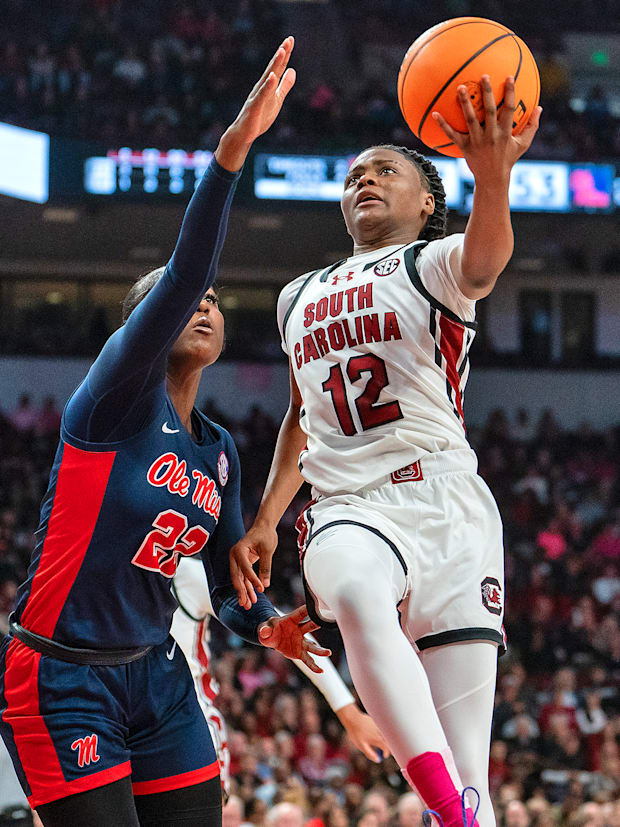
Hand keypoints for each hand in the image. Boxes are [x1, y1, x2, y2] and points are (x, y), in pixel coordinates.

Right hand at [215, 36, 295, 170]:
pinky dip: (267, 86)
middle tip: (288, 40)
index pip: (278, 68)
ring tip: (282, 52)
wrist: (244, 134)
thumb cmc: (259, 117)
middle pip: (273, 68)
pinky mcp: (254, 107)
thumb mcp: (277, 100)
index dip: (285, 54)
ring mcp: (257, 96)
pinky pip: (262, 96)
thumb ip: (284, 85)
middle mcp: (261, 87)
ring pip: (267, 78)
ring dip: (274, 65)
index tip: (291, 39)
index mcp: (268, 85)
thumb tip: (293, 70)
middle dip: (281, 54)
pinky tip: (272, 77)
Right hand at [230, 522, 278, 608]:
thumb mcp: (268, 549)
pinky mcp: (242, 563)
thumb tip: (266, 584)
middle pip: (237, 576)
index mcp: (239, 549)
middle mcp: (235, 555)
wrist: (264, 526)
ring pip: (239, 579)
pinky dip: (248, 587)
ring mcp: (237, 560)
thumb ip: (266, 566)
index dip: (252, 579)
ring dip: (244, 592)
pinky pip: (244, 577)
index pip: (245, 567)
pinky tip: (251, 597)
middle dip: (241, 591)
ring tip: (248, 605)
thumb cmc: (266, 535)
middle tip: (246, 604)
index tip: (261, 589)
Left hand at [258, 605, 330, 672]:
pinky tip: (320, 671)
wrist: (271, 637)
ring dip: (320, 649)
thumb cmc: (268, 629)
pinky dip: (313, 665)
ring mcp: (301, 642)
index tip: (318, 606)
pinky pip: (307, 659)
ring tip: (328, 652)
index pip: (300, 613)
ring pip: (312, 646)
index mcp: (291, 620)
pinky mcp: (300, 652)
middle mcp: (299, 630)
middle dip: (316, 624)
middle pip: (310, 626)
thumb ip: (264, 629)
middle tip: (326, 623)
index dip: (307, 609)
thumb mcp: (264, 628)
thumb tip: (265, 631)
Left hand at [336, 702, 389, 762]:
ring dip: (386, 739)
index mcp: (377, 739)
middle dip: (389, 746)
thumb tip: (377, 760)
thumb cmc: (356, 733)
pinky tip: (377, 732)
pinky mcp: (377, 721)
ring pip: (387, 734)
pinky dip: (383, 732)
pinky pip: (383, 728)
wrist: (353, 718)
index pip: (387, 748)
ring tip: (382, 742)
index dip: (387, 753)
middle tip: (385, 749)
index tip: (384, 756)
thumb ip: (370, 754)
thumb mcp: (361, 746)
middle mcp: (381, 732)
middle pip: (389, 741)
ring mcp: (380, 726)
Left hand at [432, 75, 541, 181]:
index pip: (509, 109)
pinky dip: (443, 125)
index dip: (510, 93)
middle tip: (483, 76)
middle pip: (489, 111)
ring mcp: (477, 141)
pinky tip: (434, 113)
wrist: (492, 179)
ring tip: (460, 87)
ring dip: (465, 103)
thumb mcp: (523, 144)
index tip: (509, 77)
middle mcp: (491, 135)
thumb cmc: (508, 159)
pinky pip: (452, 135)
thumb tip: (540, 107)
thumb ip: (532, 126)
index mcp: (505, 132)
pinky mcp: (464, 147)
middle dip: (487, 93)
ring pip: (470, 119)